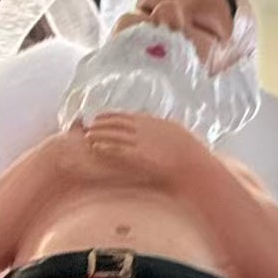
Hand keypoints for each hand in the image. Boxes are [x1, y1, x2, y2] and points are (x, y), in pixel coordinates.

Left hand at [81, 111, 206, 186]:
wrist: (191, 161)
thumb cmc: (187, 151)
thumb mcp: (174, 132)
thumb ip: (161, 128)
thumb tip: (158, 125)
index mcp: (151, 122)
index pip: (126, 115)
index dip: (111, 116)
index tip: (100, 117)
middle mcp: (143, 128)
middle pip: (116, 122)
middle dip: (101, 123)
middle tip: (88, 126)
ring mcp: (140, 141)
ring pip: (114, 133)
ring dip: (99, 134)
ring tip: (87, 136)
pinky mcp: (138, 154)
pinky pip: (118, 148)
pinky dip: (106, 146)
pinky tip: (96, 147)